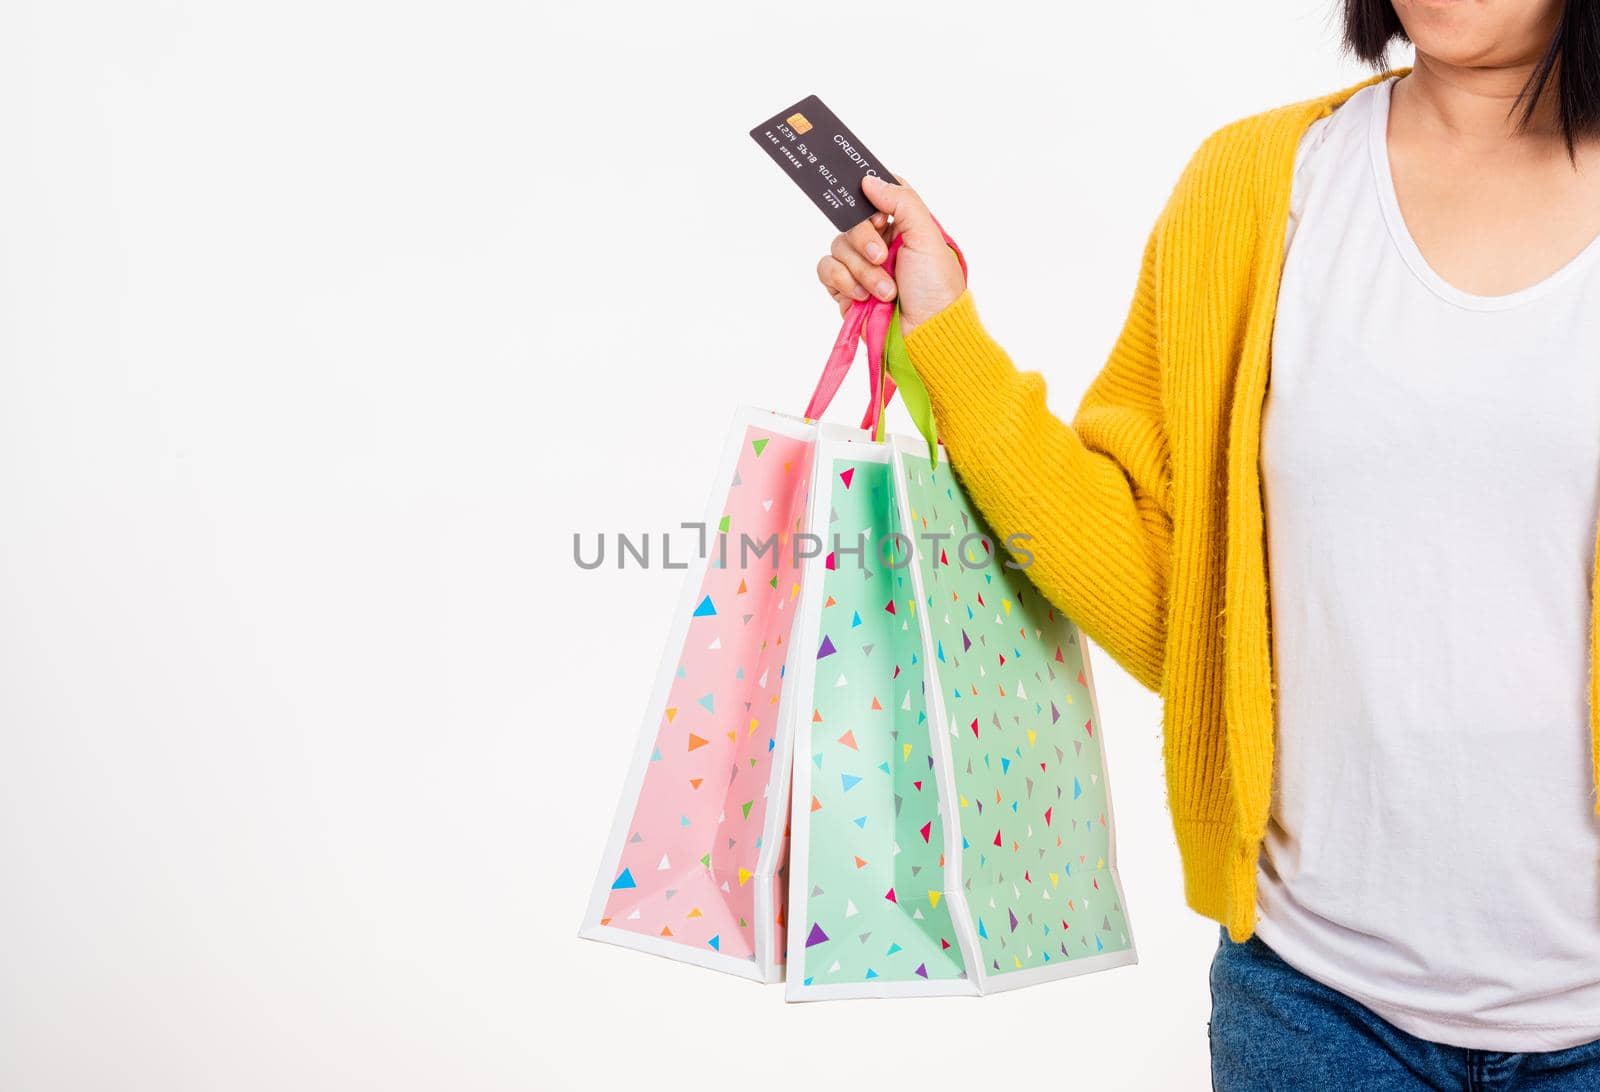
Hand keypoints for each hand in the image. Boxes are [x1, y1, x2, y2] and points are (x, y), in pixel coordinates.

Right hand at [814, 174, 965, 336]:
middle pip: (852, 222)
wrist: (925, 334)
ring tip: (885, 292)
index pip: (874, 199)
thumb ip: (901, 201)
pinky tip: (863, 297)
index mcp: (901, 227)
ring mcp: (860, 267)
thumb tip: (868, 180)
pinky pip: (827, 270)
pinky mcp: (845, 290)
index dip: (870, 204)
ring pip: (838, 247)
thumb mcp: (927, 236)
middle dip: (865, 242)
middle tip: (881, 257)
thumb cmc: (935, 288)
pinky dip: (843, 282)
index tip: (880, 218)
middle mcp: (879, 243)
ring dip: (861, 271)